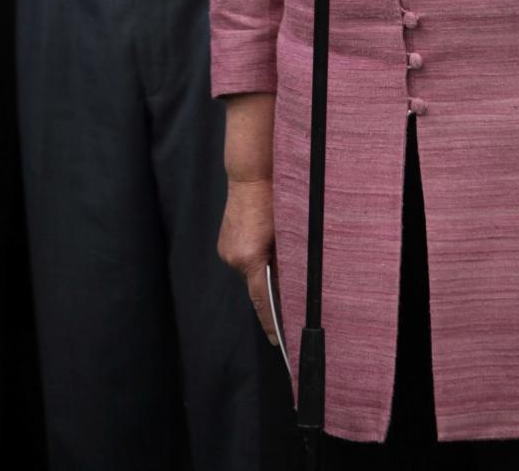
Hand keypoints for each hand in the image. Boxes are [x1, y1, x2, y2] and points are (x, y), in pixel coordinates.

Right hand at [217, 176, 278, 344]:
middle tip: (290, 302)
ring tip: (281, 266)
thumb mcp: (288, 232)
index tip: (277, 341)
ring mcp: (227, 251)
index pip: (262, 300)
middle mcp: (234, 258)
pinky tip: (267, 250)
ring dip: (264, 274)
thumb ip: (287, 263)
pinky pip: (243, 261)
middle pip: (257, 287)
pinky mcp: (225, 244)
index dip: (271, 322)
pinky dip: (256, 262)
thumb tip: (293, 286)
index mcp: (250, 258)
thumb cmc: (275, 201)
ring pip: (250, 274)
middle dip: (272, 293)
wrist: (250, 176)